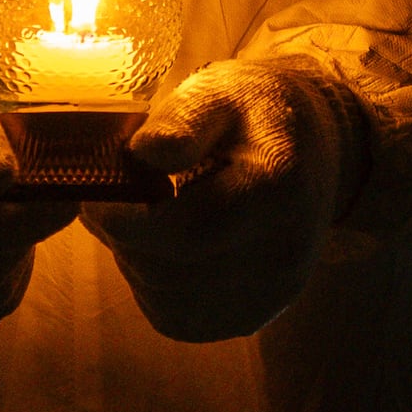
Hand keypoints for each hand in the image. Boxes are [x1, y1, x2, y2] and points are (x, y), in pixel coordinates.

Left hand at [82, 58, 369, 342]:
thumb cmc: (253, 115)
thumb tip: (145, 155)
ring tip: (142, 217)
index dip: (125, 216)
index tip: (100, 191)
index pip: (185, 227)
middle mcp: (285, 252)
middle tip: (113, 199)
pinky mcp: (253, 317)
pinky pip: (177, 319)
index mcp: (279, 188)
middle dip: (124, 237)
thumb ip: (183, 119)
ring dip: (135, 262)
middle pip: (169, 269)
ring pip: (165, 300)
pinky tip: (161, 247)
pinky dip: (153, 286)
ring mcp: (272, 293)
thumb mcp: (220, 92)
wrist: (311, 152)